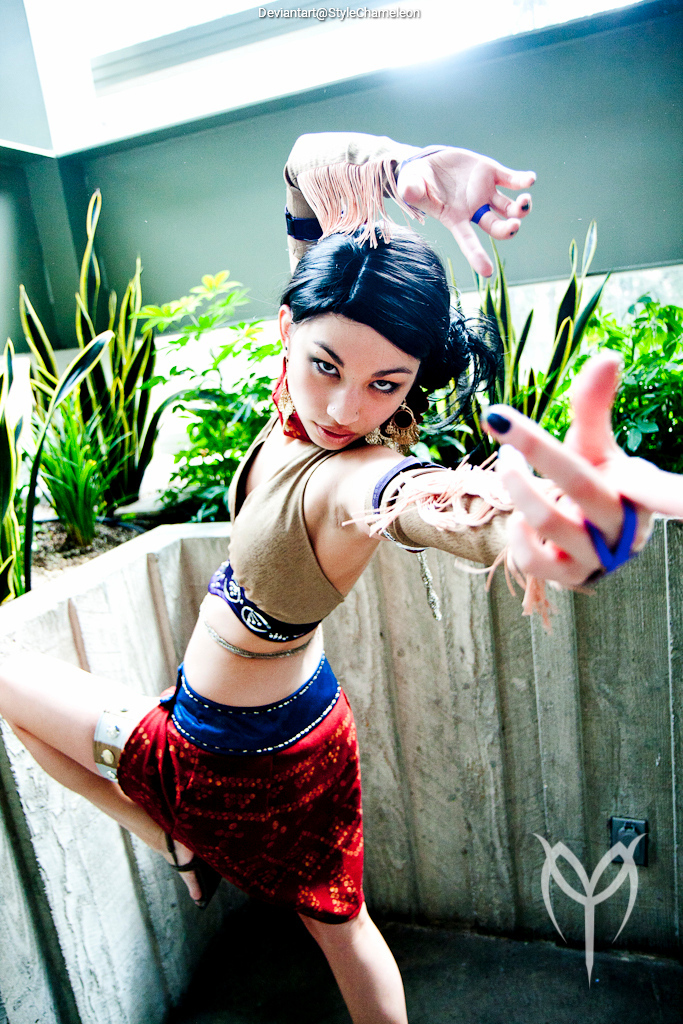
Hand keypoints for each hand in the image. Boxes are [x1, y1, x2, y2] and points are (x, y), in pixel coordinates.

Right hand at [397, 147, 534, 276]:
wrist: (428, 162)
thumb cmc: (417, 181)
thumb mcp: (410, 185)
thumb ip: (411, 191)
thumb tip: (408, 193)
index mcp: (456, 218)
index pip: (468, 241)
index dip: (477, 256)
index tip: (488, 273)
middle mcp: (475, 209)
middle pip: (496, 226)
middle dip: (507, 229)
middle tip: (513, 226)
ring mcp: (485, 192)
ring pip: (509, 206)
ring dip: (521, 207)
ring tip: (525, 201)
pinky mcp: (491, 173)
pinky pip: (512, 179)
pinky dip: (523, 180)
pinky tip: (530, 179)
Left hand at [482, 353, 682, 586]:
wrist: (589, 538)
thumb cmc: (596, 484)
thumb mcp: (595, 447)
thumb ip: (595, 407)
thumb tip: (607, 356)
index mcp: (639, 491)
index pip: (660, 487)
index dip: (679, 495)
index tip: (680, 486)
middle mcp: (623, 527)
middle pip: (579, 485)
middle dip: (534, 447)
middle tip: (498, 419)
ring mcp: (598, 558)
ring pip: (547, 521)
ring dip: (515, 484)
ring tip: (506, 463)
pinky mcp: (570, 579)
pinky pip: (532, 557)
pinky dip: (517, 531)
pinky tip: (520, 518)